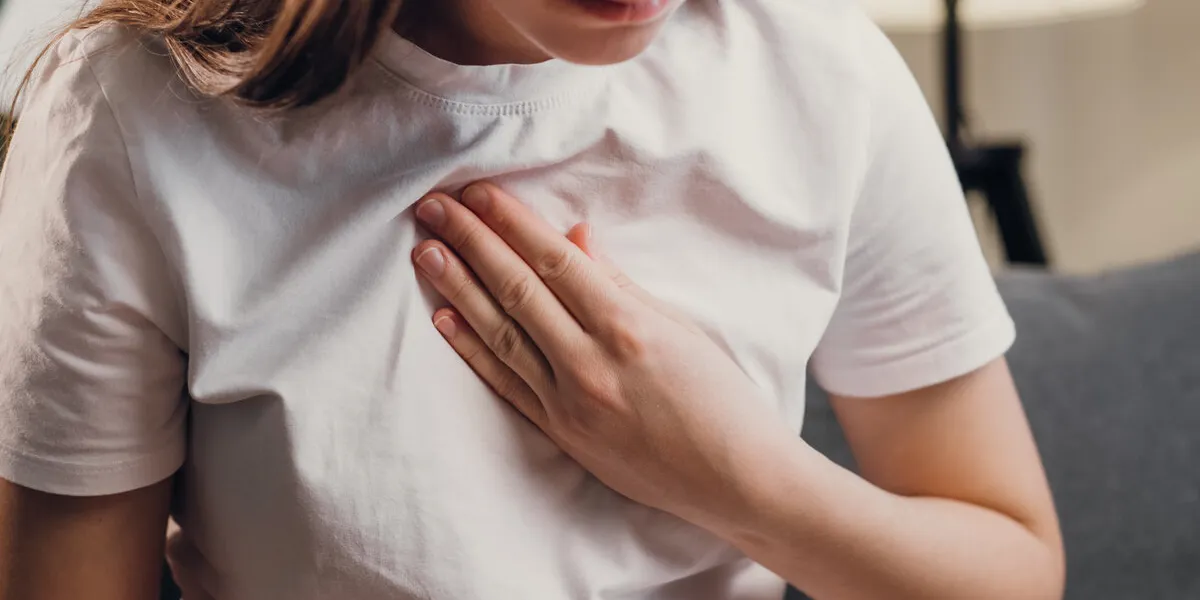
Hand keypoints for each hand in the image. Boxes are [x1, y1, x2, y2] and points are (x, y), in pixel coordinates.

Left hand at [410, 183, 799, 529]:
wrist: (735, 482)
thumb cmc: (721, 400)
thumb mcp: (680, 329)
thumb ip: (620, 284)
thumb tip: (574, 240)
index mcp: (627, 327)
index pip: (554, 261)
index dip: (511, 222)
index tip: (477, 192)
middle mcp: (590, 363)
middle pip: (517, 290)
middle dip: (471, 242)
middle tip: (433, 207)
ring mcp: (570, 402)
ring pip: (501, 333)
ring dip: (458, 289)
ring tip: (426, 253)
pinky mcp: (561, 433)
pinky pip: (507, 383)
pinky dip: (473, 349)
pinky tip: (444, 319)